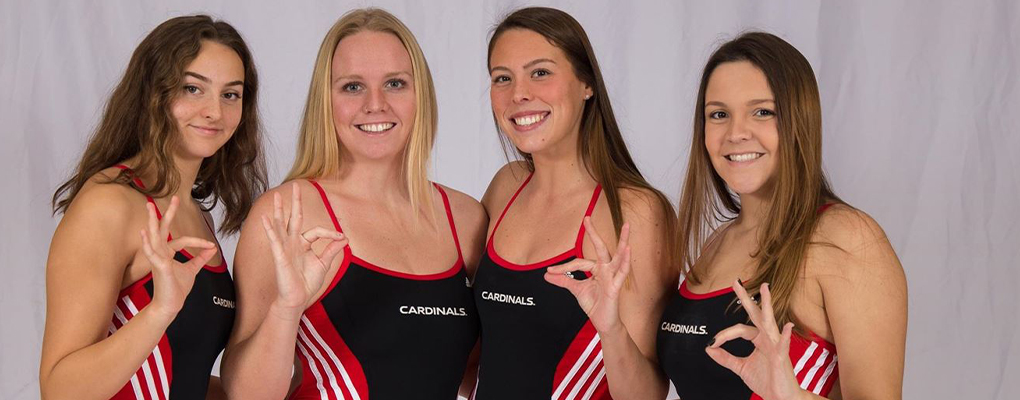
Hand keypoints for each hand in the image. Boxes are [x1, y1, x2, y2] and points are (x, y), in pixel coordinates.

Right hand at [139, 196, 217, 319]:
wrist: (170, 305)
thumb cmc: (177, 288)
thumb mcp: (192, 270)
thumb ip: (200, 258)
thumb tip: (212, 248)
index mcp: (167, 253)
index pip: (182, 240)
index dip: (198, 241)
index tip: (212, 245)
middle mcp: (160, 253)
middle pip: (162, 230)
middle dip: (167, 214)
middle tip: (174, 198)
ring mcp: (157, 259)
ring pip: (154, 237)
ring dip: (152, 222)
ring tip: (150, 207)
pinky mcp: (158, 267)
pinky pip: (152, 253)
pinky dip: (148, 243)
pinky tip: (144, 233)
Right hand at [262, 183, 347, 316]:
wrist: (297, 299)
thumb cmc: (307, 283)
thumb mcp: (323, 264)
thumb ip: (331, 250)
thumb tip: (344, 239)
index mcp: (303, 244)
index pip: (316, 231)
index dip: (330, 233)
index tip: (342, 237)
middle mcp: (293, 243)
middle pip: (293, 218)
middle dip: (295, 202)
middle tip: (295, 185)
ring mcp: (285, 248)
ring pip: (281, 225)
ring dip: (278, 210)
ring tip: (275, 195)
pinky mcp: (279, 256)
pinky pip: (274, 240)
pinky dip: (270, 228)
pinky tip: (265, 218)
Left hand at [544, 217, 630, 333]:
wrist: (603, 322)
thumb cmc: (594, 304)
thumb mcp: (576, 290)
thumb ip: (564, 280)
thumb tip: (546, 275)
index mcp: (597, 269)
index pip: (579, 262)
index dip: (563, 267)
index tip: (550, 271)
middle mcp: (606, 270)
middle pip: (601, 248)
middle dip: (594, 233)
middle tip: (587, 217)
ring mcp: (612, 277)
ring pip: (618, 255)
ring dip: (623, 240)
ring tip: (627, 226)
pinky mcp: (616, 286)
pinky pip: (622, 272)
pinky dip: (625, 261)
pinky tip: (628, 249)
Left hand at [706, 281, 804, 399]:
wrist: (779, 398)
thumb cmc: (765, 381)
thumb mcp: (740, 368)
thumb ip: (725, 358)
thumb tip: (708, 348)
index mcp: (758, 339)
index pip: (738, 329)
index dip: (724, 334)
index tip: (712, 343)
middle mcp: (767, 338)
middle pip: (755, 314)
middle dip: (745, 298)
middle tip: (736, 282)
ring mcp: (776, 345)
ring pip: (769, 321)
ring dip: (767, 304)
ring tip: (765, 288)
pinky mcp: (782, 357)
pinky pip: (783, 344)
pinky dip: (785, 335)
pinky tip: (787, 325)